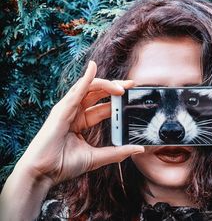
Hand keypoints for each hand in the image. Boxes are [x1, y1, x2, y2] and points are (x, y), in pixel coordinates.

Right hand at [14, 60, 143, 186]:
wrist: (43, 173)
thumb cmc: (63, 165)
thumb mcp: (96, 157)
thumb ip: (117, 152)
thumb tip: (138, 149)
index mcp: (81, 122)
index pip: (103, 107)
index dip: (118, 101)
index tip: (133, 98)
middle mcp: (74, 112)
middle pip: (98, 93)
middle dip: (116, 87)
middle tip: (132, 85)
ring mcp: (67, 109)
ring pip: (89, 88)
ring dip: (107, 84)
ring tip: (123, 86)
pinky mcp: (62, 110)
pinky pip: (76, 90)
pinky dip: (85, 78)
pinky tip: (93, 68)